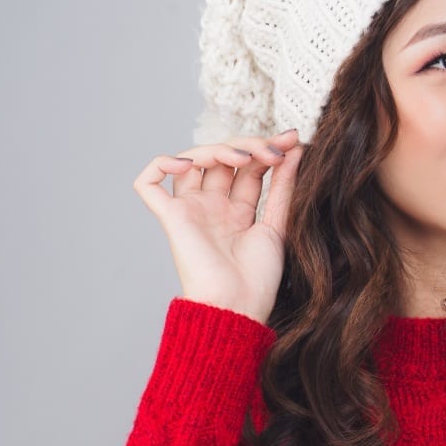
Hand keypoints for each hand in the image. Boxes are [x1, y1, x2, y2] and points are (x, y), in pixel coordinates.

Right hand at [132, 127, 305, 324]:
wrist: (238, 306)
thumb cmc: (258, 278)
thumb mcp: (278, 224)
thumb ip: (284, 186)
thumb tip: (297, 147)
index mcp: (237, 211)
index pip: (249, 167)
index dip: (268, 149)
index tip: (293, 140)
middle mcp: (212, 207)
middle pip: (223, 159)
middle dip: (250, 146)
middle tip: (275, 149)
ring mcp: (191, 210)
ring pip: (193, 161)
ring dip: (220, 149)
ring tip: (249, 156)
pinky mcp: (171, 217)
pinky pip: (149, 184)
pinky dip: (161, 164)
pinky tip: (188, 163)